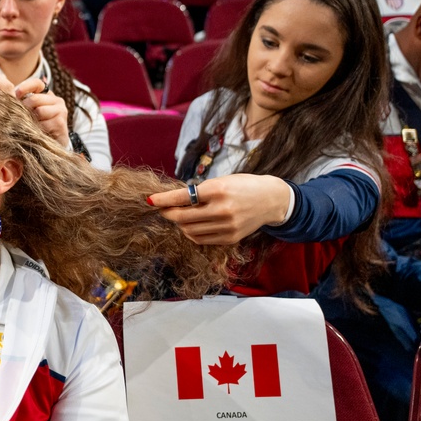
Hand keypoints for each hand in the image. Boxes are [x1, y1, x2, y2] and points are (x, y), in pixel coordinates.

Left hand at [15, 78, 69, 147]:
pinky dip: (37, 130)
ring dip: (31, 121)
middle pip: (34, 99)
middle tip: (21, 119)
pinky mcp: (60, 122)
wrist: (50, 149)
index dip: (25, 87)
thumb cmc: (36, 129)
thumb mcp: (27, 113)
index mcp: (47, 95)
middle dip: (24, 109)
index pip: (37, 83)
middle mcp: (56, 100)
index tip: (16, 94)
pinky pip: (43, 123)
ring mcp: (60, 111)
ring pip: (38, 111)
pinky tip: (37, 134)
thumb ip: (18, 101)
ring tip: (30, 128)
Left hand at [147, 174, 290, 244]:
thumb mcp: (221, 181)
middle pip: (182, 218)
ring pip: (189, 230)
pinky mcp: (230, 238)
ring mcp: (227, 227)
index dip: (162, 199)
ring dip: (179, 224)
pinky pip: (201, 239)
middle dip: (167, 214)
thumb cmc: (243, 186)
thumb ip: (199, 191)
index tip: (149, 200)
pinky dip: (191, 233)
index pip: (182, 197)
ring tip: (179, 215)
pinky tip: (191, 225)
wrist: (271, 200)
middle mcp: (222, 210)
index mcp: (218, 190)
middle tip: (162, 209)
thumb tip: (173, 200)